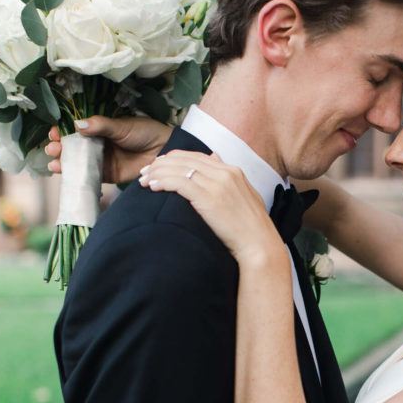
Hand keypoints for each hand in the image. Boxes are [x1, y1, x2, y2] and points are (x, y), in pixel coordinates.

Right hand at [45, 116, 170, 182]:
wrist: (164, 151)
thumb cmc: (145, 133)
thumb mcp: (121, 126)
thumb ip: (100, 126)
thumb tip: (76, 124)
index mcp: (99, 128)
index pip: (76, 129)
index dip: (63, 130)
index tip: (54, 132)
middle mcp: (98, 144)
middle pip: (73, 146)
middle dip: (60, 147)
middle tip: (53, 148)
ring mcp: (102, 160)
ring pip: (78, 162)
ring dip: (64, 162)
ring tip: (54, 161)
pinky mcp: (108, 175)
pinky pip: (89, 176)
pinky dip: (77, 176)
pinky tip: (65, 173)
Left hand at [139, 150, 284, 266]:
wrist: (259, 246)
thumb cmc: (251, 229)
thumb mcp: (244, 196)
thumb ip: (229, 177)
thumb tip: (215, 156)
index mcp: (232, 171)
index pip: (196, 156)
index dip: (174, 159)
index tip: (159, 167)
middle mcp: (224, 173)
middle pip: (184, 159)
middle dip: (161, 164)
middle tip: (145, 172)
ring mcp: (217, 184)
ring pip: (179, 169)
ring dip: (157, 173)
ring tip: (143, 180)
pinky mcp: (208, 198)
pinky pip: (179, 182)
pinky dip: (163, 182)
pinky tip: (152, 187)